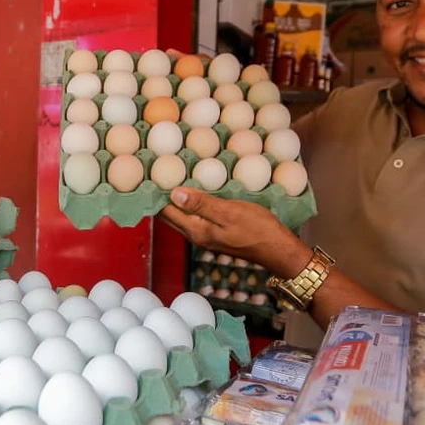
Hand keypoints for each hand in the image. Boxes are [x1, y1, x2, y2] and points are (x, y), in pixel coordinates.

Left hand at [160, 187, 311, 277]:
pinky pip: (194, 217)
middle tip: (151, 175)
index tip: (147, 176)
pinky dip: (188, 204)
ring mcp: (205, 236)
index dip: (155, 195)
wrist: (277, 249)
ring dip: (173, 201)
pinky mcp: (215, 233)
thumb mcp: (229, 212)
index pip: (166, 211)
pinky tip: (192, 193)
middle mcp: (196, 235)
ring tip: (167, 180)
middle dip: (159, 198)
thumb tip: (173, 194)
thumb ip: (201, 204)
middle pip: (169, 215)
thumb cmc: (257, 229)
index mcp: (196, 230)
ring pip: (181, 216)